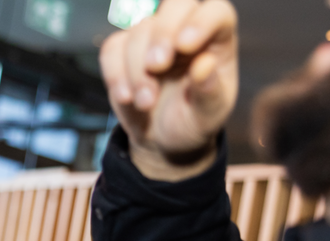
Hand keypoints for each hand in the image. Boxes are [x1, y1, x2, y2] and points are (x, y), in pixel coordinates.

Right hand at [100, 0, 238, 179]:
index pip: (215, 12)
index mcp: (217, 38)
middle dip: (162, 33)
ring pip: (139, 32)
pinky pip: (112, 49)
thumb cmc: (192, 120)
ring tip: (146, 103)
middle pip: (175, 5)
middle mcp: (185, 28)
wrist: (162, 138)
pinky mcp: (124, 49)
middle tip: (156, 67)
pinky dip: (116, 75)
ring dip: (138, 70)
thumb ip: (209, 92)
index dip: (201, 22)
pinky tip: (126, 97)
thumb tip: (204, 65)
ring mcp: (152, 36)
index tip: (185, 46)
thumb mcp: (208, 115)